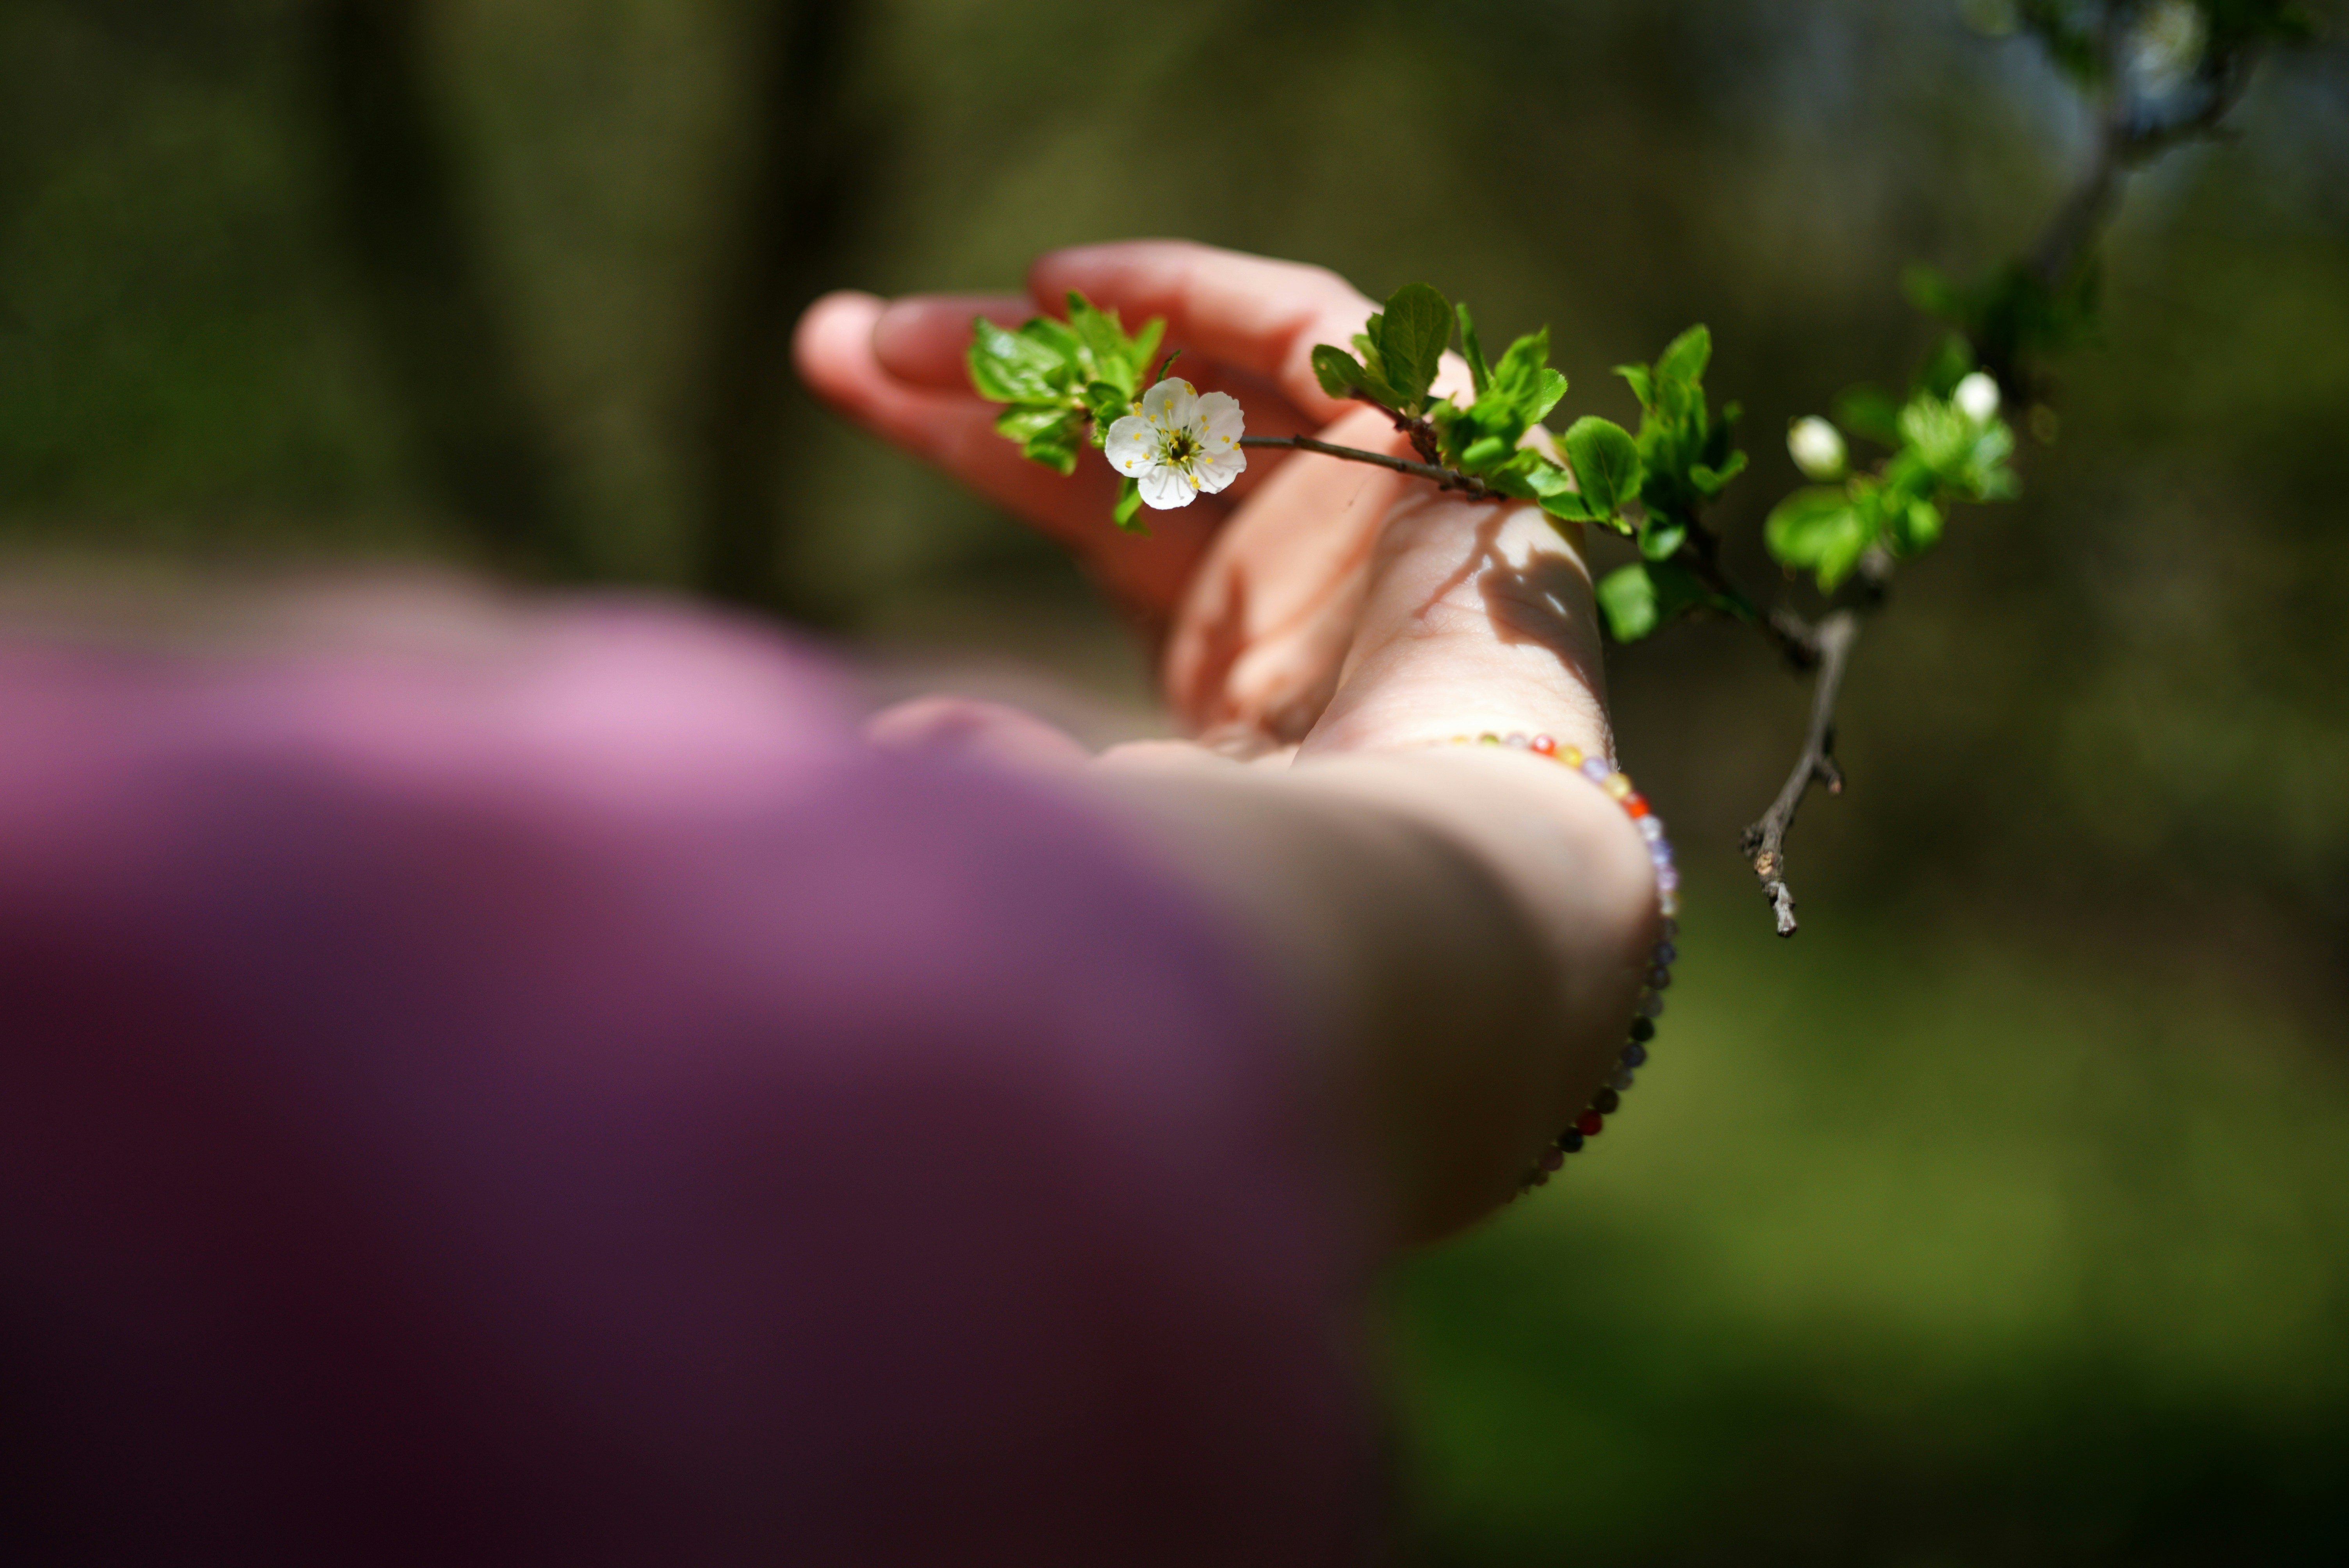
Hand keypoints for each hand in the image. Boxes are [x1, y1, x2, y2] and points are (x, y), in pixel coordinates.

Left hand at [798, 244, 1656, 1236]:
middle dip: (991, 374)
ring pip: (1208, 371)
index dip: (964, 434)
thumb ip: (1012, 768)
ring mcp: (1375, 507)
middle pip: (1129, 426)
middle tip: (849, 335)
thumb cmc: (1284, 890)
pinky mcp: (1454, 455)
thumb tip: (898, 732)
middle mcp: (1296, 568)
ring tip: (922, 330)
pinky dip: (1210, 295)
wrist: (1454, 900)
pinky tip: (1070, 286)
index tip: (832, 369)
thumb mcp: (1112, 815)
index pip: (1079, 499)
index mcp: (1225, 650)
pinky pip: (1329, 334)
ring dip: (1072, 335)